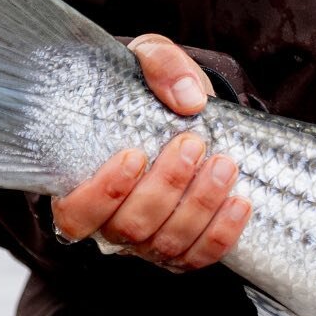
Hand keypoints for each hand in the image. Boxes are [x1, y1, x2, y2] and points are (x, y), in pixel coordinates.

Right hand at [50, 34, 250, 269]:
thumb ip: (160, 65)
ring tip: (224, 165)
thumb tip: (187, 97)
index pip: (76, 213)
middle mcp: (109, 223)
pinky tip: (239, 202)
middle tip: (192, 145)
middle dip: (166, 188)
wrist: (185, 108)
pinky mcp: (181, 250)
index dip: (104, 193)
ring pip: (166, 244)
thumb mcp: (148, 59)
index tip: (135, 154)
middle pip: (130, 228)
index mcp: (81, 184)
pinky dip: (221, 234)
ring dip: (199, 206)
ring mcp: (146, 242)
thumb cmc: (150, 88)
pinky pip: (198, 257)